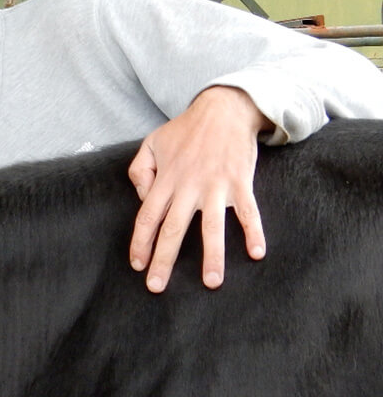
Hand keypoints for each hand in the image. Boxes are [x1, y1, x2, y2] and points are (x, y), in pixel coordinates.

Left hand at [127, 86, 269, 292]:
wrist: (223, 109)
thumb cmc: (185, 130)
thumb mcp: (150, 144)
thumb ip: (139, 172)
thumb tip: (142, 199)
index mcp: (165, 181)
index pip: (147, 218)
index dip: (141, 243)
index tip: (138, 265)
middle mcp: (188, 187)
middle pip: (173, 230)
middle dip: (164, 260)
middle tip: (158, 287)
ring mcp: (215, 186)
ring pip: (211, 227)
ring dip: (212, 256)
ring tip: (212, 283)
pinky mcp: (240, 182)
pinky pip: (248, 211)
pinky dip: (254, 231)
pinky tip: (256, 253)